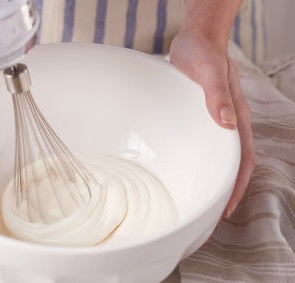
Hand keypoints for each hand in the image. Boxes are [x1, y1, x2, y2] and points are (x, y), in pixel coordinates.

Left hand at [169, 29, 256, 217]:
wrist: (195, 39)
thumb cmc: (203, 52)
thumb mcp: (210, 70)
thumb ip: (218, 94)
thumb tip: (226, 123)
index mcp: (236, 116)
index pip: (243, 160)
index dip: (237, 187)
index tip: (224, 209)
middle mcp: (227, 123)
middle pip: (231, 165)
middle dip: (224, 191)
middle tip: (207, 215)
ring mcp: (212, 121)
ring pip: (216, 157)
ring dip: (211, 179)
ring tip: (196, 200)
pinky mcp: (197, 117)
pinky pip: (201, 145)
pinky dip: (198, 161)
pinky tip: (184, 169)